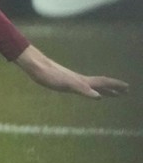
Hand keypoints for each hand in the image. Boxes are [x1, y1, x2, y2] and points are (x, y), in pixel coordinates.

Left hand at [14, 45, 128, 99]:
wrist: (34, 65)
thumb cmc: (49, 75)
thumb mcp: (66, 84)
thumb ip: (82, 90)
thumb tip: (99, 97)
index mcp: (82, 80)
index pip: (103, 82)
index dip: (115, 85)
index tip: (128, 87)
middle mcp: (79, 79)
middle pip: (100, 84)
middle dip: (113, 88)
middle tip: (125, 91)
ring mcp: (71, 79)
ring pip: (91, 84)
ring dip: (102, 89)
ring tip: (109, 93)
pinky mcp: (63, 80)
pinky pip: (80, 85)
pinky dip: (87, 89)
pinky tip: (84, 90)